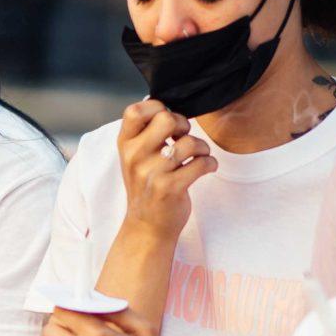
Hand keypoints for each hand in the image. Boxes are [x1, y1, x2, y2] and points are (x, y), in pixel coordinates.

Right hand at [114, 99, 215, 240]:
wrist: (146, 227)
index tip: (167, 122)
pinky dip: (210, 163)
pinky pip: (201, 163)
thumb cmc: (146, 186)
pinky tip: (205, 168)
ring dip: (202, 147)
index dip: (158, 108)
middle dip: (184, 125)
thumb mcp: (135, 158)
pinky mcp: (170, 188)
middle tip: (184, 138)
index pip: (136, 111)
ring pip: (189, 143)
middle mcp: (134, 157)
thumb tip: (169, 109)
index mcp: (125, 144)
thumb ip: (145, 133)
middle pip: (167, 119)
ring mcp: (151, 174)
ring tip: (199, 156)